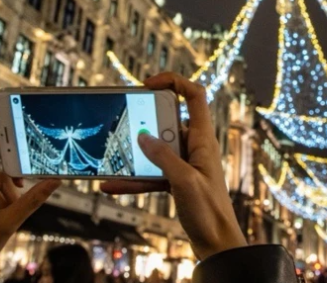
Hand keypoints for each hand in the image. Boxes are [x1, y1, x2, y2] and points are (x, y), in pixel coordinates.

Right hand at [101, 74, 246, 259]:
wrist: (216, 242)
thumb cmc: (210, 211)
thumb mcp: (184, 180)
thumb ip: (163, 157)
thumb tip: (143, 136)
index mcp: (203, 139)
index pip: (195, 96)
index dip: (174, 82)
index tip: (148, 84)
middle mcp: (195, 147)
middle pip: (167, 121)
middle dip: (144, 121)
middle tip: (122, 122)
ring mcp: (185, 163)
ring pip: (155, 149)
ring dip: (134, 153)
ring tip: (110, 153)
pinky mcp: (176, 180)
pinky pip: (150, 173)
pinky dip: (133, 178)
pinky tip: (111, 184)